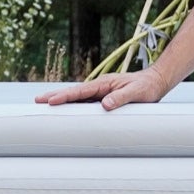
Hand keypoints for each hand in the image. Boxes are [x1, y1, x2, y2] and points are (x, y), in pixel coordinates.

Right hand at [35, 67, 171, 111]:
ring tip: (45, 105)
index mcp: (104, 84)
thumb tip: (105, 105)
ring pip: (77, 98)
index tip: (51, 101)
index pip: (80, 91)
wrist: (156, 82)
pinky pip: (85, 103)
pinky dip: (73, 106)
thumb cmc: (147, 87)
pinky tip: (65, 111)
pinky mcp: (104, 99)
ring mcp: (100, 93)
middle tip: (37, 101)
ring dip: (61, 101)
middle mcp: (99, 87)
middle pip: (73, 93)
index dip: (65, 96)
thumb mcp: (137, 92)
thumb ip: (121, 98)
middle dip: (55, 96)